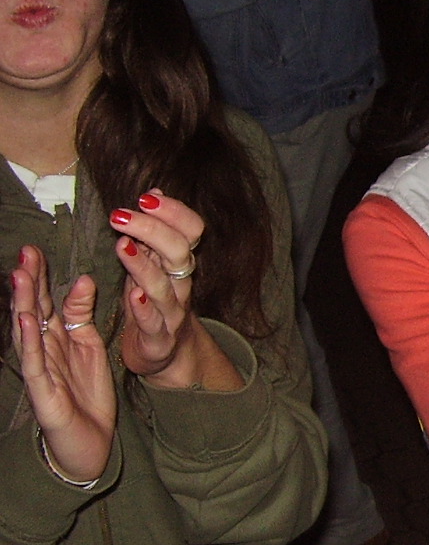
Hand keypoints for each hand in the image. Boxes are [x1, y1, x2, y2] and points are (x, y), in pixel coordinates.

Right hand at [10, 247, 113, 482]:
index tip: (38, 249)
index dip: (42, 277)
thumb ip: (81, 315)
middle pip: (33, 310)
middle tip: (26, 252)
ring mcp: (39, 368)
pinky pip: (34, 361)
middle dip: (29, 282)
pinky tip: (26, 320)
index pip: (46, 301)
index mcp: (56, 337)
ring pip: (28, 331)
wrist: (89, 439)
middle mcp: (43, 349)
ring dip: (23, 303)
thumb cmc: (85, 392)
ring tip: (21, 276)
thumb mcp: (88, 345)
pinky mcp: (42, 389)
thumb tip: (83, 280)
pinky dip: (30, 340)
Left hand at [111, 190, 239, 390]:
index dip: (174, 211)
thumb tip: (154, 192)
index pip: (192, 230)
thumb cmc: (152, 303)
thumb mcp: (152, 263)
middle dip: (153, 230)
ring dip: (143, 265)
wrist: (163, 353)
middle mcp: (181, 285)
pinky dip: (145, 309)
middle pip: (179, 252)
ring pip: (164, 286)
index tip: (146, 198)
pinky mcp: (158, 339)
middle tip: (121, 215)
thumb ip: (152, 232)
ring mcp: (172, 313)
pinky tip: (133, 295)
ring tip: (121, 245)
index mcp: (179, 263)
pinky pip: (155, 323)